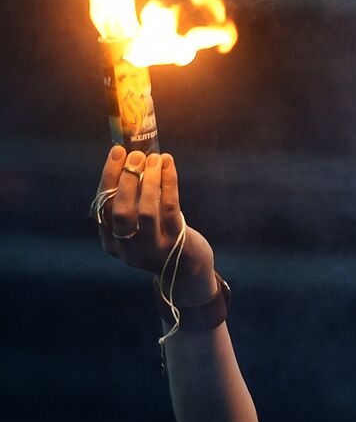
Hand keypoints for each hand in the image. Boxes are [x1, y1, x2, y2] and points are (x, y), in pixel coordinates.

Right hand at [94, 146, 217, 303]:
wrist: (187, 269)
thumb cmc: (159, 236)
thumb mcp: (138, 226)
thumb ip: (130, 201)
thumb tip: (131, 158)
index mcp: (111, 242)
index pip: (103, 205)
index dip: (109, 176)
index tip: (116, 152)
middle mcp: (127, 248)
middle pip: (120, 210)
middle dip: (126, 179)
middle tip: (135, 155)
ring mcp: (152, 247)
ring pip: (146, 210)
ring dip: (149, 180)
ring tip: (155, 158)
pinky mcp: (175, 242)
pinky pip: (170, 208)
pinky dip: (169, 183)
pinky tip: (168, 166)